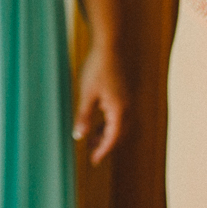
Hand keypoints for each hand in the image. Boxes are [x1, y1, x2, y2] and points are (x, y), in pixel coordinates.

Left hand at [72, 42, 126, 163]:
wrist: (108, 46)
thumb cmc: (96, 69)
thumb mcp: (86, 94)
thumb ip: (84, 117)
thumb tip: (80, 136)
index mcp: (118, 110)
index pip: (113, 138)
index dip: (103, 151)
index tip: (93, 161)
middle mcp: (126, 107)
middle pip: (119, 134)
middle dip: (106, 144)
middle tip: (91, 152)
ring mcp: (126, 99)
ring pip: (119, 125)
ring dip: (107, 133)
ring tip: (91, 136)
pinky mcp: (124, 93)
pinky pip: (119, 115)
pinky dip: (109, 122)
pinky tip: (97, 119)